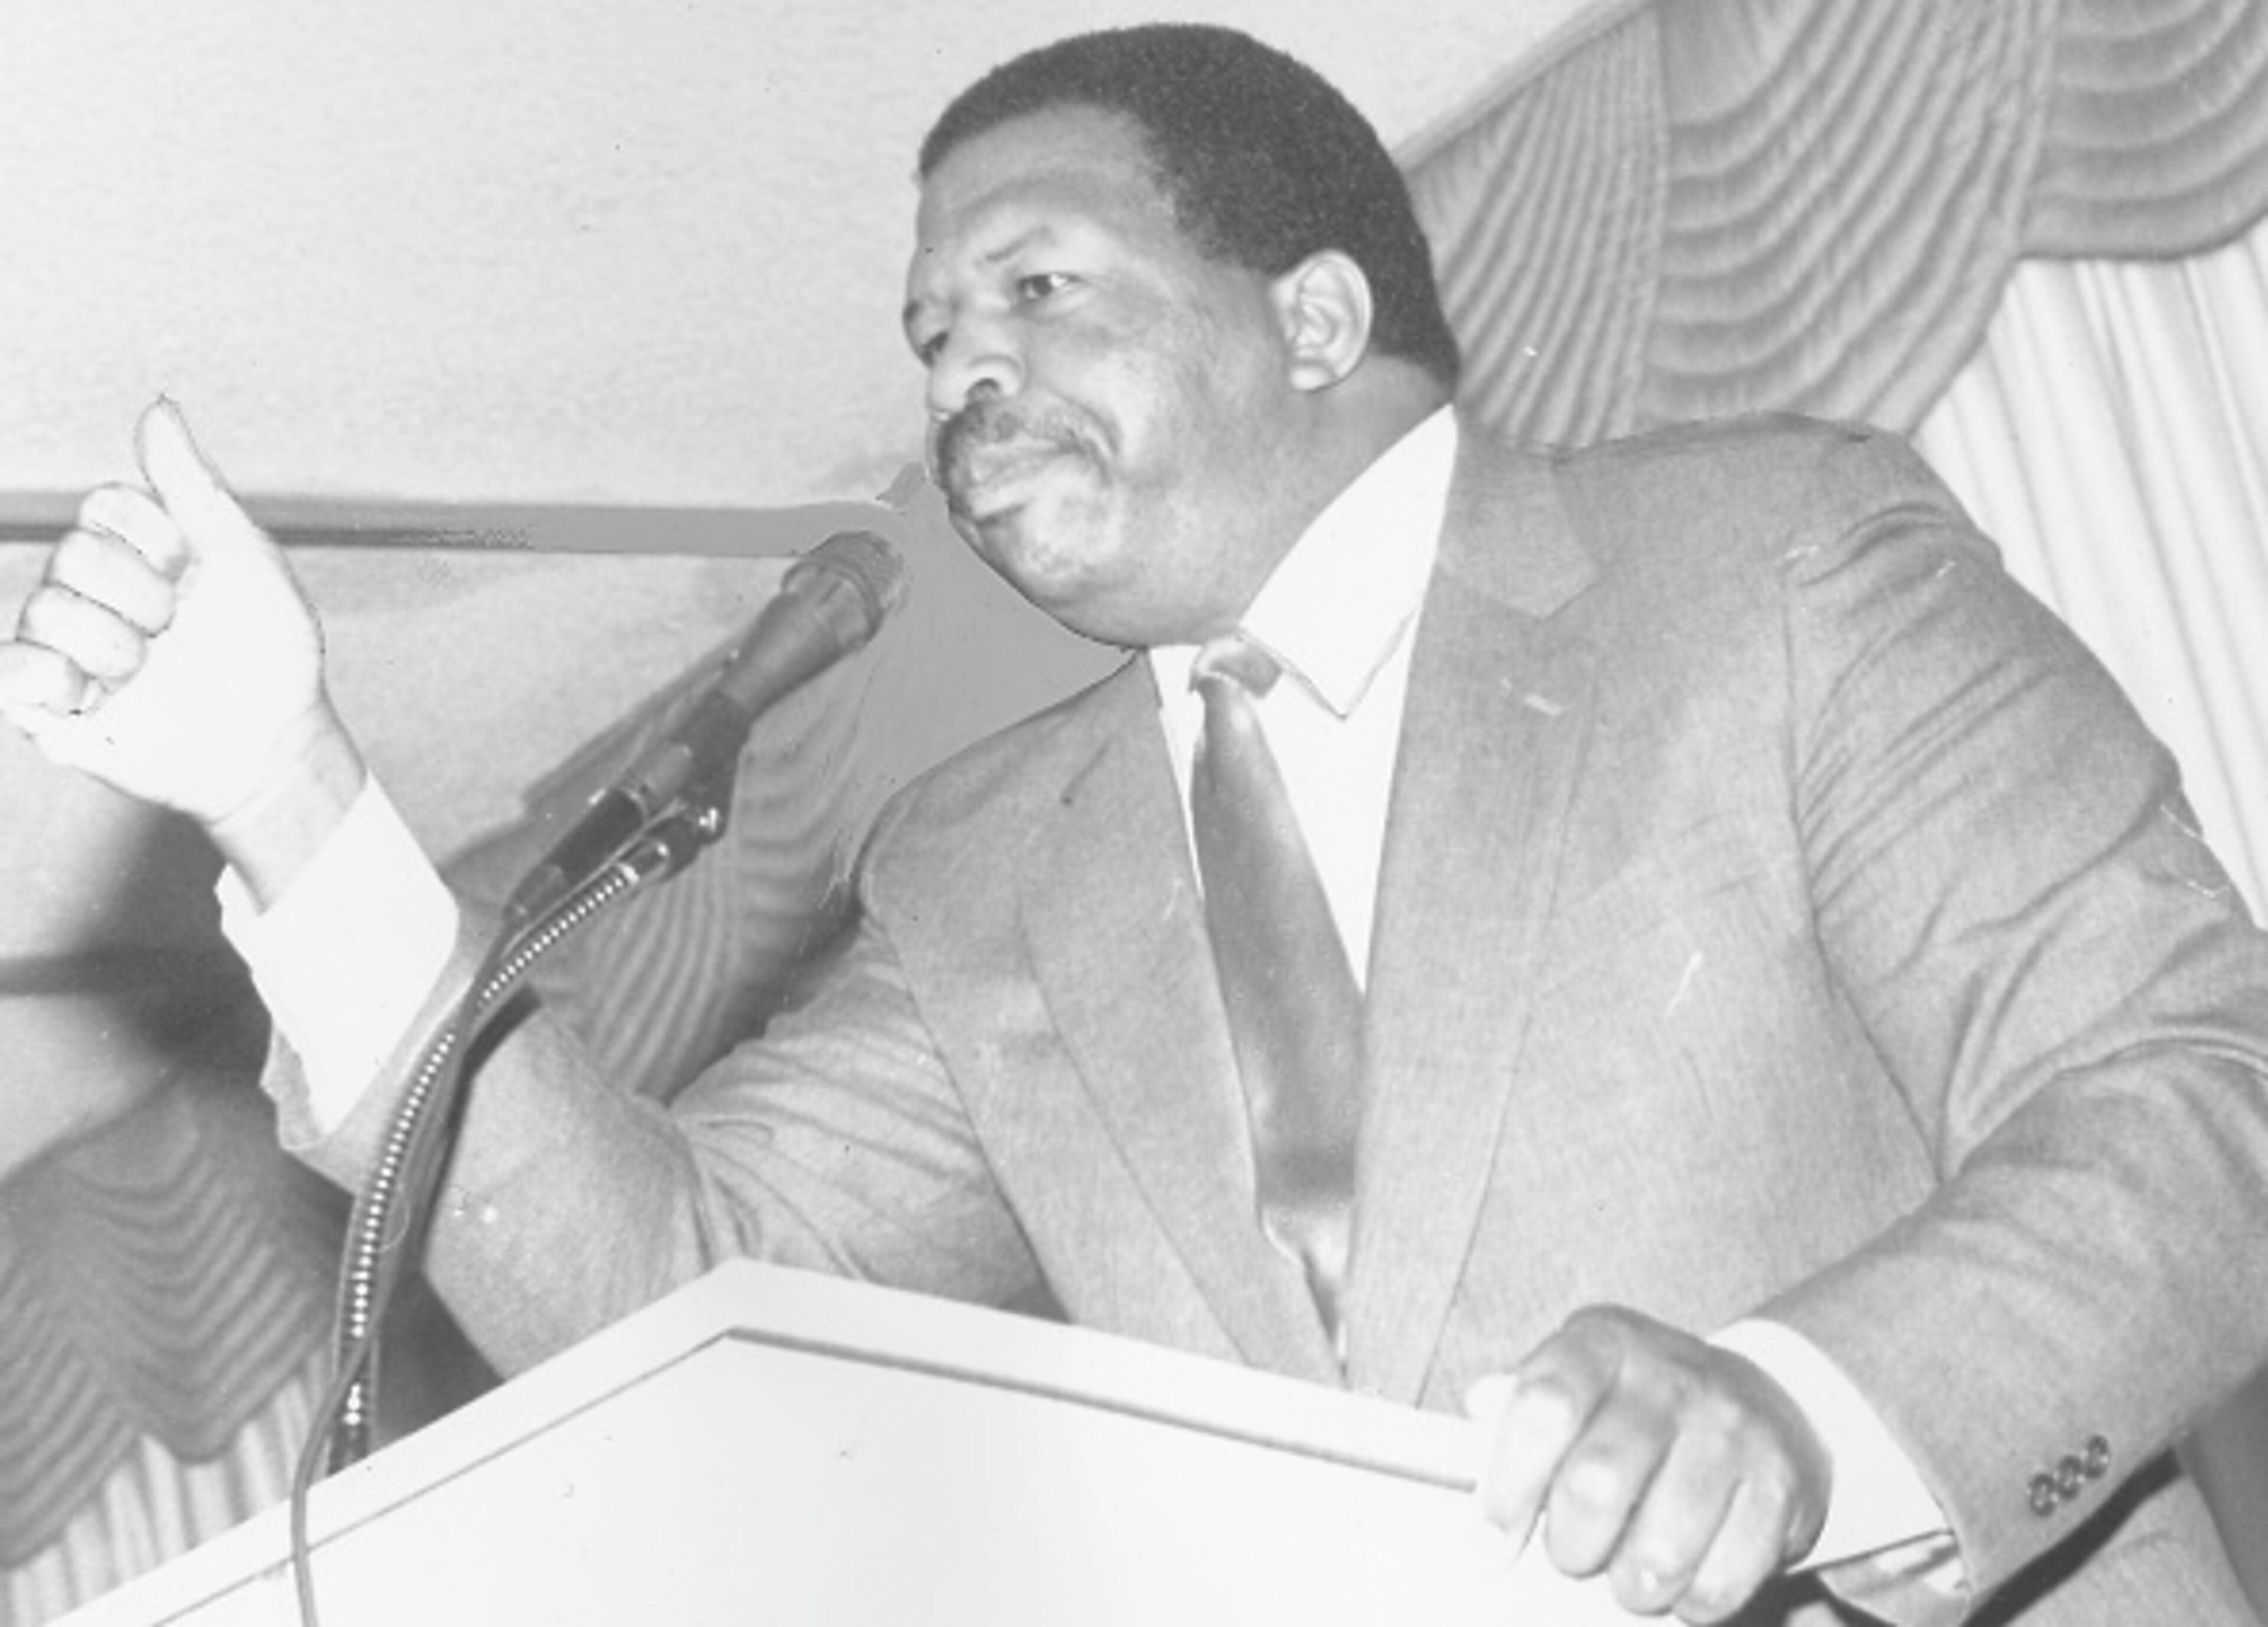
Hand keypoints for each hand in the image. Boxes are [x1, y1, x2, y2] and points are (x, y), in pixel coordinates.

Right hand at [0, 399, 363, 895]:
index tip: (194, 573)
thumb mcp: (240, 554)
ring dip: (114, 645)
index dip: (154, 538)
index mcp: (134, 552)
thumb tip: (158, 406)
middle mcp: (93, 593)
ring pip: (45, 609)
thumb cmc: (269, 651)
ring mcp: (67, 647)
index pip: (103, 505)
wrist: (275, 741)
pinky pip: (11, 667)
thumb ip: (190, 482)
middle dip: (139, 596)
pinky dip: (53, 678)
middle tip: (175, 631)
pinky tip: (98, 694)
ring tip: (150, 671)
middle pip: (72, 553)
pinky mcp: (49, 704)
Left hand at [1467, 1306, 1829, 1621]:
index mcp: (1603, 1343)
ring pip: (1660, 1548)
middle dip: (1571, 1546)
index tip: (1489, 1545)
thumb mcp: (1578, 1380)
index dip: (1508, 1486)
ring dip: (1630, 1584)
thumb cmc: (1638, 1406)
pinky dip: (1689, 1601)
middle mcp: (1671, 1376)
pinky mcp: (1780, 1487)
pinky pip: (1719, 1580)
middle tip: (1573, 1555)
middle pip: (1597, 1483)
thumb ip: (1521, 1405)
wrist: (1766, 1402)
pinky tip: (1682, 1576)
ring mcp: (1732, 1430)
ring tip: (1626, 1572)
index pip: (1543, 1406)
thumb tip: (1480, 1407)